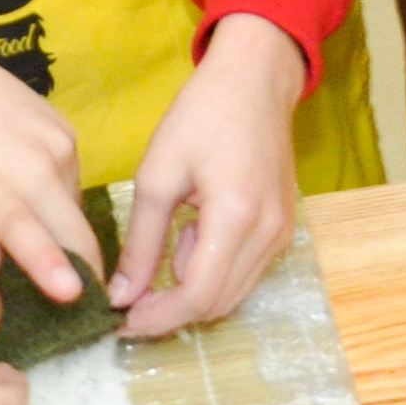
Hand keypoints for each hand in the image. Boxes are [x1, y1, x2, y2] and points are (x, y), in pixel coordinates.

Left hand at [0, 20, 100, 303]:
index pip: (31, 236)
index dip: (55, 269)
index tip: (77, 297)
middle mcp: (38, 165)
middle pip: (79, 235)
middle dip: (84, 272)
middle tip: (80, 301)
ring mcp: (59, 145)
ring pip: (76, 210)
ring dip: (62, 230)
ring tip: (23, 221)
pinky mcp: (68, 130)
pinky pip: (73, 180)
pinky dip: (55, 197)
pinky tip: (24, 185)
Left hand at [115, 12, 304, 337]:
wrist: (255, 81)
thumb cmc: (201, 116)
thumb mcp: (157, 176)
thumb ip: (140, 242)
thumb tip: (121, 296)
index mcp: (235, 216)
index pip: (199, 295)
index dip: (159, 319)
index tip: (122, 322)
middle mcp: (268, 233)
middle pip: (218, 304)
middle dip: (171, 311)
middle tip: (130, 300)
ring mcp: (282, 234)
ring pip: (232, 294)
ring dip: (191, 291)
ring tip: (163, 252)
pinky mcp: (283, 229)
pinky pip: (245, 272)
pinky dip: (212, 271)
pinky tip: (190, 237)